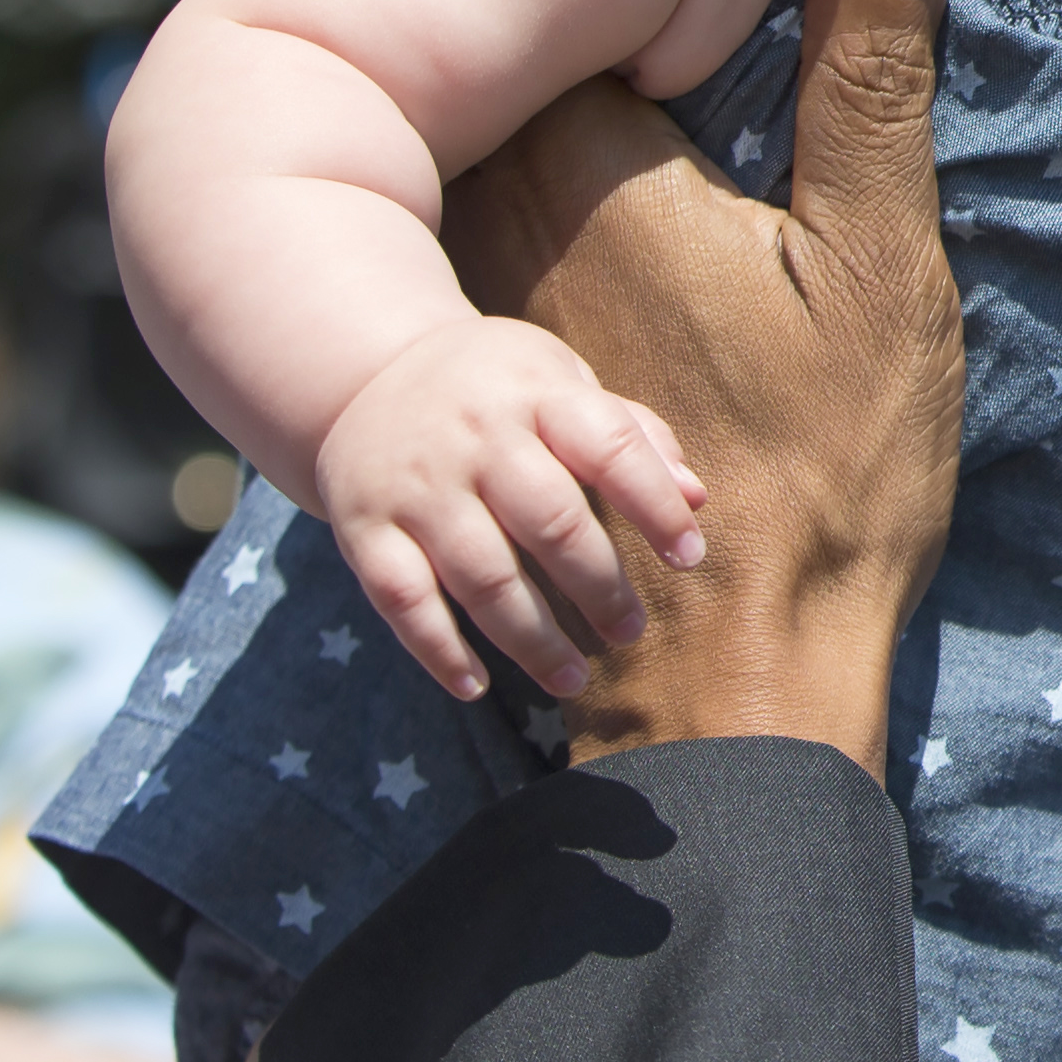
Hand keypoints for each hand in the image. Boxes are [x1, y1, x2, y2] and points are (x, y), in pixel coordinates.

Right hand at [309, 318, 704, 701]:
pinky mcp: (364, 529)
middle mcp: (475, 438)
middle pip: (548, 521)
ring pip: (480, 575)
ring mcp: (415, 487)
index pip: (609, 447)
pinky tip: (477, 686)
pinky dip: (438, 650)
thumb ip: (633, 435)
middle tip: (631, 630)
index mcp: (538, 394)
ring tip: (574, 678)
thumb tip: (697, 497)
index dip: (655, 505)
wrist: (364, 375)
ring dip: (531, 638)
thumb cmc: (499, 390)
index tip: (689, 557)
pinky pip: (401, 600)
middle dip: (598, 586)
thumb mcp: (565, 383)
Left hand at [440, 0, 963, 769]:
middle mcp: (506, 232)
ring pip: (474, 169)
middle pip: (501, 81)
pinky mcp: (477, 391)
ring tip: (623, 121)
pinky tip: (588, 257)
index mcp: (598, 180)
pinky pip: (467, 261)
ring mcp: (477, 318)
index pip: (565, 10)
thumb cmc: (827, 466)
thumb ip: (872, 78)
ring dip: (524, 133)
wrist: (735, 676)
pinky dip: (506, 232)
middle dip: (563, 39)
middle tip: (646, 10)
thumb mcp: (882, 264)